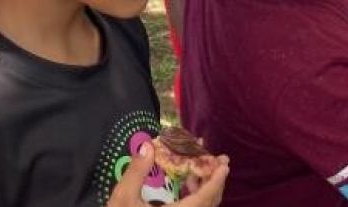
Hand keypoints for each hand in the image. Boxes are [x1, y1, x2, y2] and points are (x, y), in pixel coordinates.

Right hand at [106, 142, 228, 206]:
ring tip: (202, 168)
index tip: (225, 165)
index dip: (216, 181)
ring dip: (205, 187)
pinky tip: (187, 184)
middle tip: (219, 161)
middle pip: (209, 203)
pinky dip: (196, 197)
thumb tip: (147, 146)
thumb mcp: (122, 199)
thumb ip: (136, 172)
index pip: (205, 198)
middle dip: (215, 180)